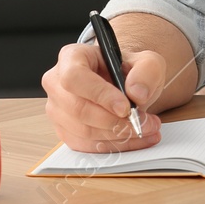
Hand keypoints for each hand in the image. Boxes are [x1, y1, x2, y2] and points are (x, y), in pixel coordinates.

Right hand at [42, 42, 163, 152]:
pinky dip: (113, 146)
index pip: (75, 77)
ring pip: (83, 131)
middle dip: (115, 121)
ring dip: (118, 135)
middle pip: (78, 109)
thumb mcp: (147, 62)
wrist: (125, 85)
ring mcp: (57, 109)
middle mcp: (57, 83)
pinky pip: (86, 146)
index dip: (99, 94)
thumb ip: (146, 72)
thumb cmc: (129, 70)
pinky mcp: (65, 131)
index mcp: (71, 57)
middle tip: (143, 122)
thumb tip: (136, 93)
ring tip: (146, 129)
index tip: (125, 107)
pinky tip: (134, 139)